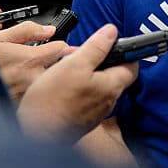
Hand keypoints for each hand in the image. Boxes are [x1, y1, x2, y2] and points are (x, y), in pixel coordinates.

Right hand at [0, 21, 72, 103]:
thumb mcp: (0, 39)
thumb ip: (27, 30)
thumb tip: (49, 30)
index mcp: (31, 60)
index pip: (61, 48)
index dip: (58, 44)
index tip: (54, 45)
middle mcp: (34, 79)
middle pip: (59, 67)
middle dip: (55, 62)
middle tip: (42, 60)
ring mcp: (31, 94)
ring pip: (49, 81)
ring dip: (45, 76)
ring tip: (28, 74)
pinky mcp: (26, 105)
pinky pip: (39, 95)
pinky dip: (36, 91)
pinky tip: (22, 86)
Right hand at [16, 23, 137, 140]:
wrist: (35, 135)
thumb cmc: (53, 101)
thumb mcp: (74, 63)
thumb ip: (96, 47)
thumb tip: (111, 32)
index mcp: (111, 86)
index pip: (132, 66)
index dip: (126, 52)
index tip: (116, 43)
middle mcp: (108, 102)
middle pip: (114, 76)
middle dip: (103, 62)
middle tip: (85, 54)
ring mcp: (95, 114)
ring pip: (99, 87)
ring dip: (89, 76)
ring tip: (70, 69)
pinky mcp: (82, 121)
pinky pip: (87, 100)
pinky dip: (80, 90)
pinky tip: (63, 87)